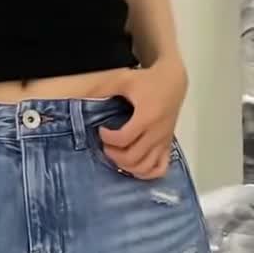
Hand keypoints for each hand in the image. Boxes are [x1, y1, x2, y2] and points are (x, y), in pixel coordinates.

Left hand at [101, 58, 188, 179]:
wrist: (173, 81)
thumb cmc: (147, 80)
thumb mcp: (124, 79)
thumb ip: (103, 88)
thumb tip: (79, 96)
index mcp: (146, 117)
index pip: (123, 139)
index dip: (108, 138)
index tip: (102, 131)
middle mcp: (156, 133)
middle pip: (133, 158)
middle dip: (114, 155)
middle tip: (107, 145)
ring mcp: (163, 142)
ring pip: (145, 167)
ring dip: (127, 167)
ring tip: (118, 155)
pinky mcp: (167, 146)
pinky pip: (160, 169)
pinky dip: (146, 173)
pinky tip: (135, 166)